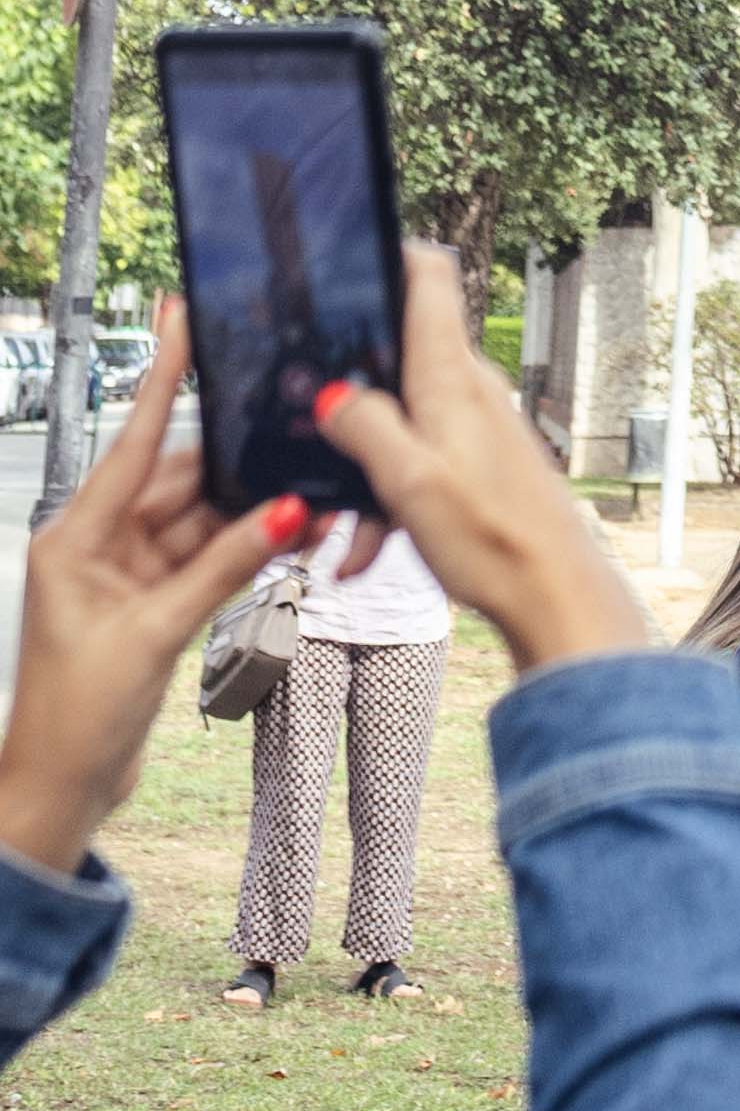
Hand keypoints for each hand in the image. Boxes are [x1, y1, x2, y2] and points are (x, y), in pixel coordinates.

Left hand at [0, 306, 311, 881]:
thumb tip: (284, 512)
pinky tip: (286, 539)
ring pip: (199, 522)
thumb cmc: (78, 718)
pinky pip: (202, 559)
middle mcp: (97, 546)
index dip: (162, 379)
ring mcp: (123, 575)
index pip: (134, 443)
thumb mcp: (155, 634)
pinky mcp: (146, 604)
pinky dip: (241, 551)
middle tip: (299, 451)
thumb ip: (224, 567)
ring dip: (249, 517)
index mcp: (76, 538)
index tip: (180, 319)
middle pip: (179, 483)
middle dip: (240, 473)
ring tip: (308, 504)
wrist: (60, 791)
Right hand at [319, 250, 647, 677]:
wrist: (553, 592)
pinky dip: (387, 502)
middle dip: (344, 396)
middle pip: (396, 357)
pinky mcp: (478, 462)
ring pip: (398, 425)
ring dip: (359, 474)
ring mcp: (474, 425)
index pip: (429, 276)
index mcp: (450, 375)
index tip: (342, 262)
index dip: (389, 254)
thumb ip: (365, 428)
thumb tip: (331, 394)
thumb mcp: (408, 481)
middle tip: (301, 434)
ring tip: (332, 537)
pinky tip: (363, 556)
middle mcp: (467, 387)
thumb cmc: (489, 536)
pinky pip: (417, 465)